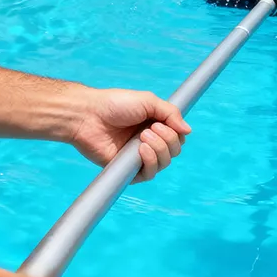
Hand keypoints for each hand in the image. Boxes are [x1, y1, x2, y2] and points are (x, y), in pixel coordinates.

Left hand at [69, 88, 191, 182]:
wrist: (89, 116)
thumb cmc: (115, 105)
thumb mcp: (148, 101)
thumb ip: (171, 114)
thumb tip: (188, 130)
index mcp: (155, 125)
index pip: (178, 137)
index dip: (176, 133)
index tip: (164, 123)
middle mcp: (148, 142)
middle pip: (174, 151)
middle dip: (168, 140)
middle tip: (150, 129)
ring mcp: (138, 156)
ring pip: (164, 163)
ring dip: (159, 149)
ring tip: (143, 137)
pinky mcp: (127, 169)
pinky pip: (148, 174)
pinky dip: (150, 162)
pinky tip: (141, 150)